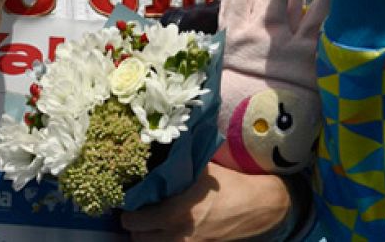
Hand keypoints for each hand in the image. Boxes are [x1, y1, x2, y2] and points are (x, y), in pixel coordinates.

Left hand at [119, 161, 290, 240]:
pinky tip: (164, 230)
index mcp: (175, 212)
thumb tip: (153, 151)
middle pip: (137, 238)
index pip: (134, 220)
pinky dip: (161, 241)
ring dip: (145, 235)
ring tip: (147, 222)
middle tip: (135, 210)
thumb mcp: (199, 170)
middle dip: (134, 224)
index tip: (128, 199)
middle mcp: (177, 234)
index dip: (127, 209)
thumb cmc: (227, 184)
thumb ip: (174, 166)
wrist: (256, 207)